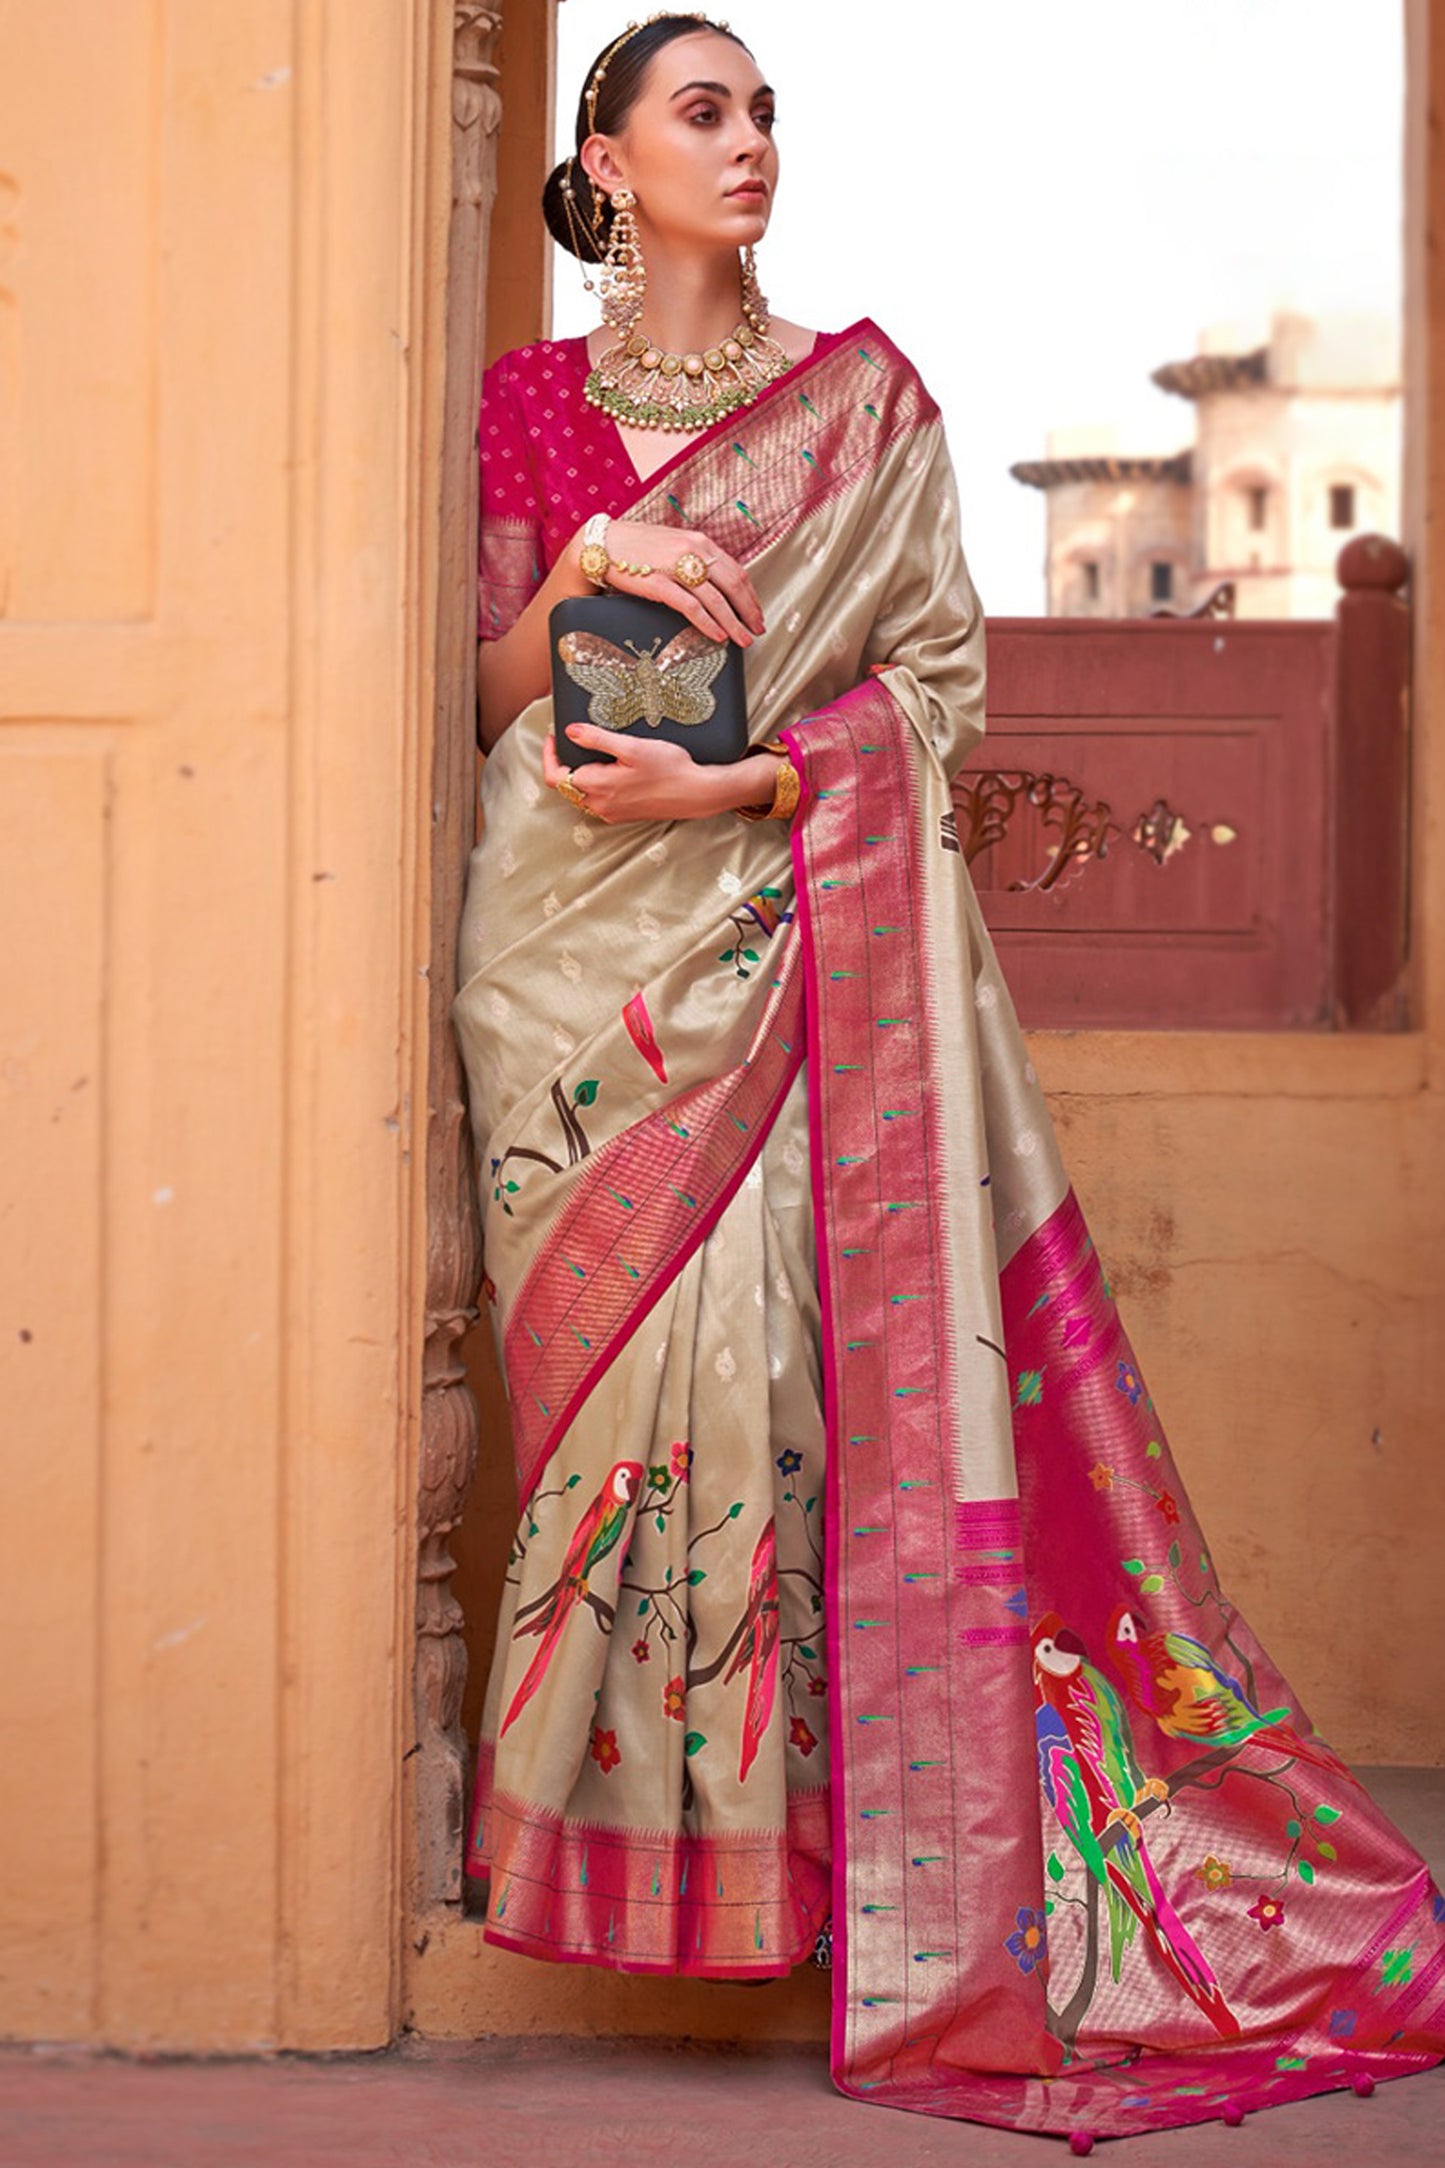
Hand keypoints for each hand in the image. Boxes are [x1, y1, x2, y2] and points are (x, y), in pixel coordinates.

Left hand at [542, 725, 777, 824]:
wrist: (696, 793)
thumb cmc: (669, 768)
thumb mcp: (632, 747)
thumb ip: (597, 739)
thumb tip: (571, 732)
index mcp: (597, 786)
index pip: (555, 776)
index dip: (549, 755)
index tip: (554, 737)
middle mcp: (600, 804)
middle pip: (566, 786)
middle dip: (563, 763)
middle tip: (572, 741)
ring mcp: (611, 812)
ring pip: (580, 794)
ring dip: (578, 775)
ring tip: (591, 752)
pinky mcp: (623, 815)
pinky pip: (597, 800)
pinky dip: (594, 784)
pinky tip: (610, 770)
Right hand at [576, 519, 764, 647]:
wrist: (600, 545)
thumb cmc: (635, 548)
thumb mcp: (672, 545)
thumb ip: (694, 560)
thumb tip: (716, 584)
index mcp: (698, 541)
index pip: (735, 570)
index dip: (750, 595)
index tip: (756, 613)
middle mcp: (692, 550)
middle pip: (732, 585)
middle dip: (748, 611)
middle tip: (756, 630)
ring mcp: (676, 566)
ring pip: (716, 599)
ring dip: (733, 623)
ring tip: (742, 640)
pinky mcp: (659, 583)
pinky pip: (692, 608)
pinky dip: (708, 624)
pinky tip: (717, 636)